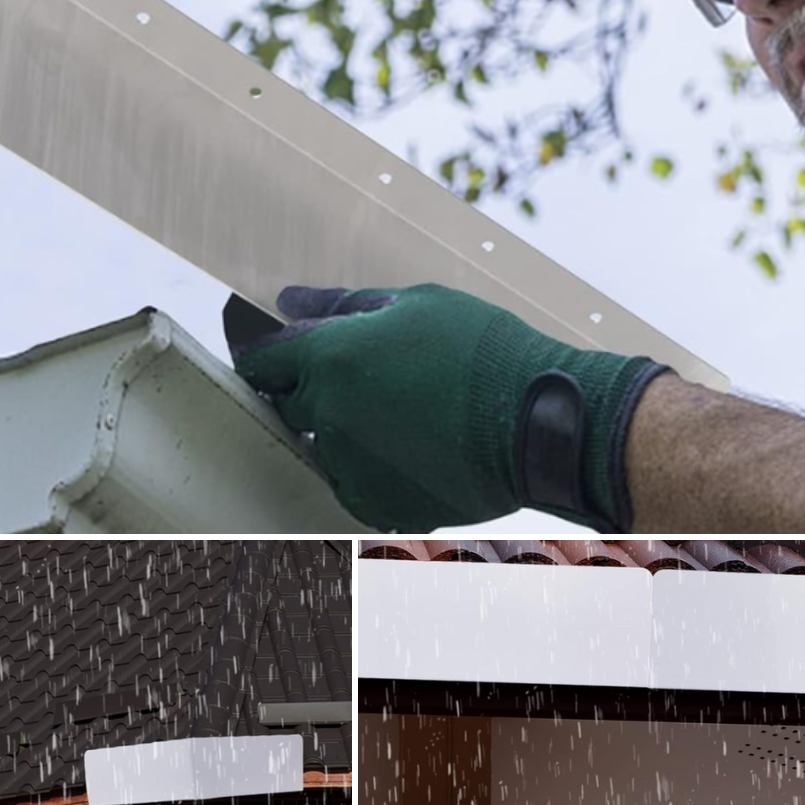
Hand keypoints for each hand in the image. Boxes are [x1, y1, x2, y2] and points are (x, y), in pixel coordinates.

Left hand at [228, 283, 666, 532]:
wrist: (542, 423)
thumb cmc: (484, 351)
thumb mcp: (415, 304)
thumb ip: (342, 306)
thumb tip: (290, 301)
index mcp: (330, 357)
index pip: (262, 361)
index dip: (268, 354)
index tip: (281, 352)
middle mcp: (326, 415)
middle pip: (288, 403)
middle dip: (313, 388)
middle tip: (366, 377)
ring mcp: (348, 465)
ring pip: (320, 445)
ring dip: (342, 428)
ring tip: (402, 412)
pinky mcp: (374, 503)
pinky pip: (350, 481)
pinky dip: (368, 465)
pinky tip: (412, 445)